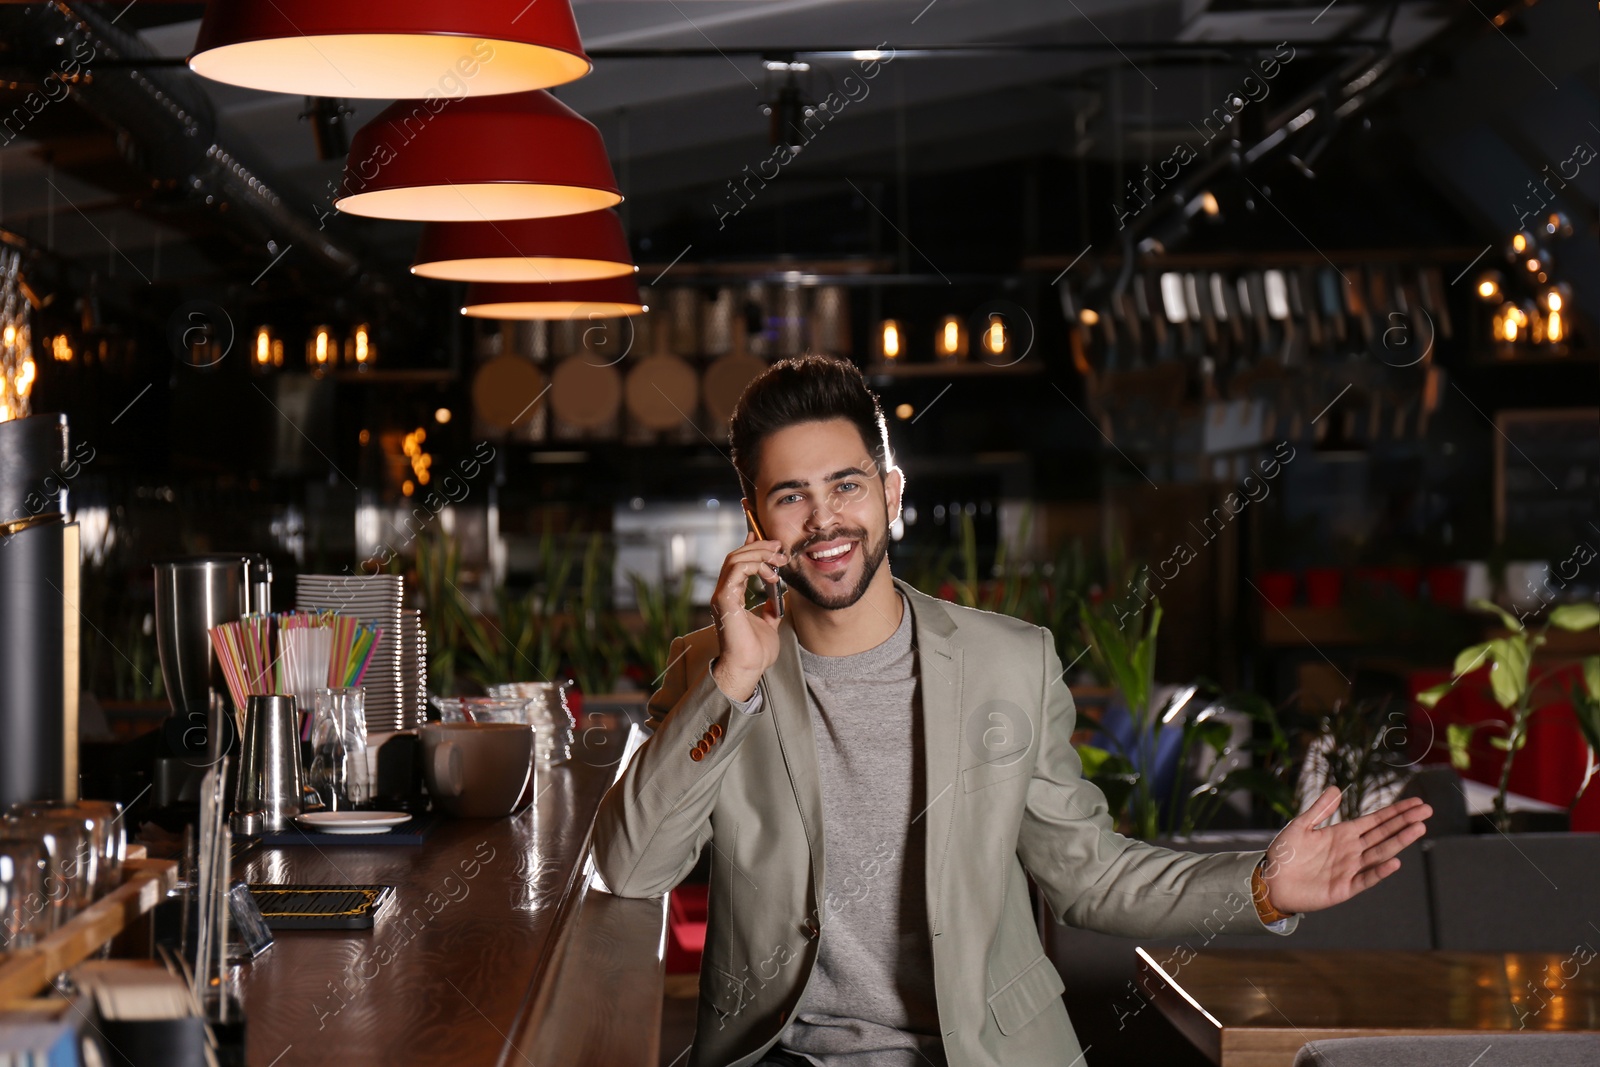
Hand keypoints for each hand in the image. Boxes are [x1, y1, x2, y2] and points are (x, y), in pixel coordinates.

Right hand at [710, 530, 785, 700]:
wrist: (748, 667)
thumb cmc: (755, 652)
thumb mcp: (768, 624)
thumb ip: (769, 609)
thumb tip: (777, 597)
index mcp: (732, 597)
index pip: (737, 563)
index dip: (750, 546)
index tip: (768, 539)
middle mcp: (723, 593)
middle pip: (736, 556)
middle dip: (759, 547)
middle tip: (779, 548)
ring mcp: (721, 595)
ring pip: (734, 559)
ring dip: (759, 554)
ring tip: (778, 559)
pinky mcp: (724, 599)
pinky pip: (735, 570)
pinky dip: (754, 566)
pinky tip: (770, 574)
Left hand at [1261, 786, 1432, 914]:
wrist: (1271, 881)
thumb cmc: (1284, 854)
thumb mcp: (1300, 826)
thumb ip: (1319, 810)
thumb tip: (1336, 789)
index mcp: (1343, 834)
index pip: (1375, 821)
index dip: (1395, 812)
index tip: (1416, 802)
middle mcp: (1351, 850)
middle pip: (1384, 834)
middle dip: (1405, 822)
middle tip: (1427, 810)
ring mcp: (1350, 869)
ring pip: (1380, 852)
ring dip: (1399, 841)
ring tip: (1418, 828)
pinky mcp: (1345, 887)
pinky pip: (1366, 878)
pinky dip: (1380, 870)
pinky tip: (1394, 860)